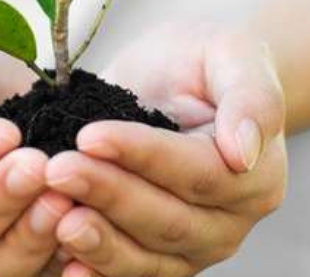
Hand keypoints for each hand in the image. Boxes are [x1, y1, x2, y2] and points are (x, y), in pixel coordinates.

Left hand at [43, 24, 288, 276]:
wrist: (183, 87)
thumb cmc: (206, 65)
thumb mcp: (233, 55)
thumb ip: (251, 97)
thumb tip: (244, 151)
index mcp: (257, 176)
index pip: (198, 173)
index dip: (143, 156)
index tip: (91, 135)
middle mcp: (230, 224)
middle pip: (167, 221)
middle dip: (108, 195)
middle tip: (56, 169)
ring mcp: (194, 251)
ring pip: (144, 259)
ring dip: (95, 240)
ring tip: (52, 213)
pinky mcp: (157, 264)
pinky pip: (125, 275)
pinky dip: (93, 271)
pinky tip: (59, 261)